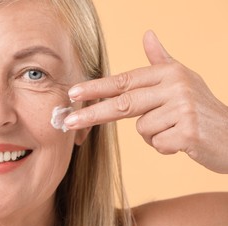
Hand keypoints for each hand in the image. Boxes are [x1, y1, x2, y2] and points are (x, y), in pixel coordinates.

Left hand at [65, 30, 227, 173]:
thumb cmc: (202, 108)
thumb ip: (161, 60)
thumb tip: (147, 34)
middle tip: (67, 122)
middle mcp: (176, 86)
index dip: (96, 88)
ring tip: (176, 130)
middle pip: (123, 103)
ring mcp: (183, 109)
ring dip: (154, 135)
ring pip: (142, 129)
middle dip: (93, 114)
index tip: (73, 93)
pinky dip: (166, 148)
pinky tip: (184, 142)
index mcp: (169, 73)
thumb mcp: (183, 79)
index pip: (125, 80)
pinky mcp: (189, 132)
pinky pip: (158, 145)